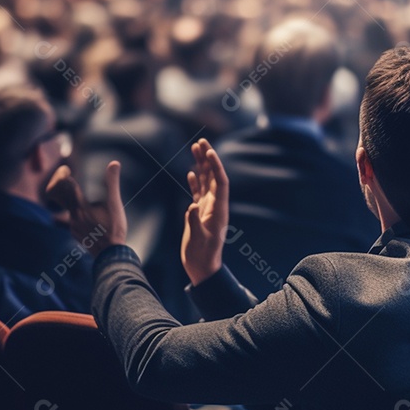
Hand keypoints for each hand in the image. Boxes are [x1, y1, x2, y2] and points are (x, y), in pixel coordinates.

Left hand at [46, 161, 127, 255]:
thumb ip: (112, 183)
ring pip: (66, 209)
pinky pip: (70, 220)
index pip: (64, 186)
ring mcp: (73, 226)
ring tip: (79, 195)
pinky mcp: (76, 234)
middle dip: (60, 185)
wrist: (110, 255)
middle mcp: (73, 216)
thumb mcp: (115, 204)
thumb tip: (115, 163)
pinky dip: (75, 213)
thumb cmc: (114, 228)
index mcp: (80, 206)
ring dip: (70, 200)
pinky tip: (85, 215)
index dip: (62, 175)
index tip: (66, 169)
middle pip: (59, 196)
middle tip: (65, 177)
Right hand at [182, 139, 228, 284]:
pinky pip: (198, 192)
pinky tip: (190, 172)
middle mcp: (215, 206)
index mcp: (218, 210)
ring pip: (205, 182)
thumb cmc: (202, 256)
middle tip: (201, 141)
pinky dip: (195, 181)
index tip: (209, 150)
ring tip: (195, 149)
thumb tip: (192, 206)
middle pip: (213, 177)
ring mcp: (207, 208)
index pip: (220, 182)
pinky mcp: (199, 213)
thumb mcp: (198, 239)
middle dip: (208, 158)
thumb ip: (195, 222)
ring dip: (200, 165)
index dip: (215, 166)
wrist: (202, 267)